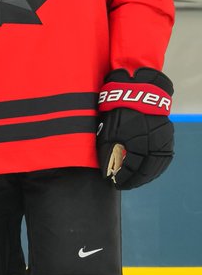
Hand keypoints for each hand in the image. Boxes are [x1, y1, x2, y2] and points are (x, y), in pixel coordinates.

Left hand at [96, 68, 173, 189]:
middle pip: (147, 170)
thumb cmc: (118, 111)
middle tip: (124, 184)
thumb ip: (107, 154)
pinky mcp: (167, 136)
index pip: (132, 169)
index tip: (115, 184)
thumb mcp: (108, 132)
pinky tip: (148, 171)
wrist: (137, 90)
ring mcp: (164, 140)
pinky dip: (156, 167)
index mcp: (139, 143)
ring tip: (135, 181)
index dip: (123, 179)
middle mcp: (154, 144)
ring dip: (146, 176)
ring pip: (158, 166)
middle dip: (135, 180)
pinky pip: (164, 157)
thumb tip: (107, 173)